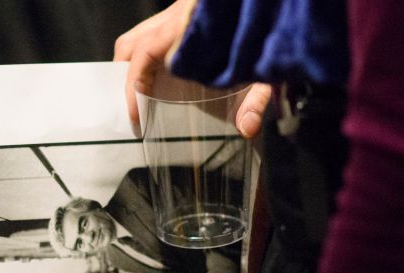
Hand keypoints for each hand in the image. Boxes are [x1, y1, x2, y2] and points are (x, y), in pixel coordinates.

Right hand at [114, 0, 271, 138]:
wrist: (277, 1)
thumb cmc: (270, 28)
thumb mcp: (266, 68)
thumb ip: (256, 98)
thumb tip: (247, 129)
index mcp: (188, 26)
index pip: (144, 53)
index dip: (134, 85)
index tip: (136, 114)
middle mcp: (178, 14)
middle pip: (131, 43)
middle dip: (126, 77)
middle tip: (134, 107)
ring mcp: (179, 9)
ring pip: (138, 35)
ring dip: (134, 65)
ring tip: (142, 94)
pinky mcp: (184, 11)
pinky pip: (152, 32)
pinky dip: (148, 56)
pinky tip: (161, 77)